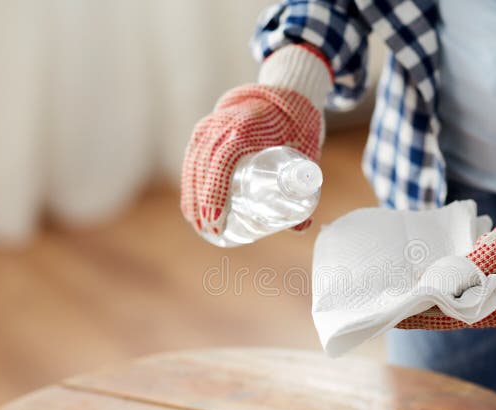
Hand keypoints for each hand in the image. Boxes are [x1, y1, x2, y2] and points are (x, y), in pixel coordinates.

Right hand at [181, 45, 330, 234]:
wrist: (282, 92)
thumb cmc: (297, 125)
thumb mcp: (305, 151)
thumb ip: (302, 187)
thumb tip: (301, 228)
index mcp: (245, 128)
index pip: (223, 162)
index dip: (216, 192)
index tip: (217, 219)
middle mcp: (221, 125)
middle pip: (204, 168)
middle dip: (203, 203)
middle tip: (212, 231)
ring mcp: (209, 127)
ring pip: (193, 166)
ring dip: (194, 198)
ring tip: (201, 226)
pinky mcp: (204, 131)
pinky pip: (191, 160)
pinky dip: (190, 185)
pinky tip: (192, 207)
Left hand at [397, 178, 495, 328]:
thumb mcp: (491, 257)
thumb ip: (462, 273)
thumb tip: (431, 287)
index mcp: (492, 311)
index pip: (447, 319)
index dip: (420, 318)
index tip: (396, 316)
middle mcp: (488, 309)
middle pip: (445, 314)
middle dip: (418, 310)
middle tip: (390, 307)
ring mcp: (486, 297)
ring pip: (448, 302)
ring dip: (425, 298)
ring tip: (400, 295)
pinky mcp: (484, 283)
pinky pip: (455, 289)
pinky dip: (438, 286)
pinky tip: (421, 279)